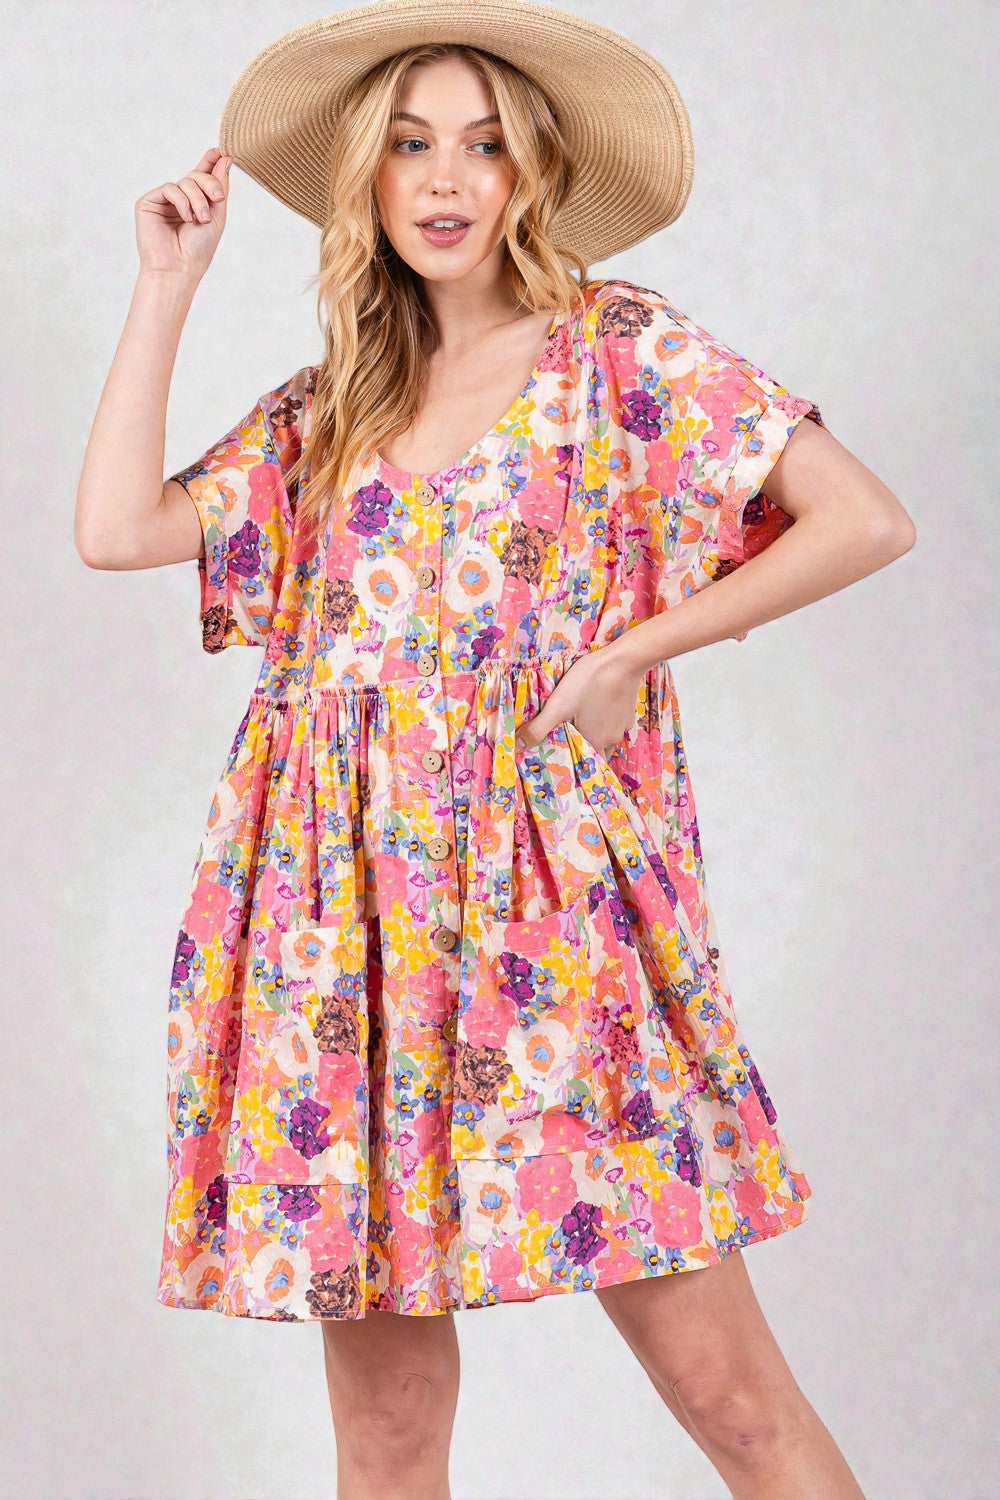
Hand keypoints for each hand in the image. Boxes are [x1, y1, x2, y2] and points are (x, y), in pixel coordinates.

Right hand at [135, 147, 230, 280]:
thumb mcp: (216, 214)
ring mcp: (163, 201)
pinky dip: (182, 201)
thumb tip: (224, 157)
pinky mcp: (149, 202)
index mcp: (194, 203)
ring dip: (198, 199)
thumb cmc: (198, 249)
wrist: (180, 268)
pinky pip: (170, 188)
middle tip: (218, 199)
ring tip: (202, 219)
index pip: (201, 177)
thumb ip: (219, 186)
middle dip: (210, 184)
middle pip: (196, 176)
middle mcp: (178, 200)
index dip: (210, 163)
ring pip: (185, 181)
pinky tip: (187, 218)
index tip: (221, 152)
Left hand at [515, 641, 645, 757]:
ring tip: (581, 725)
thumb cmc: (589, 682)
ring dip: (595, 735)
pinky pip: (616, 724)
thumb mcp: (558, 705)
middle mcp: (612, 740)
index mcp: (595, 742)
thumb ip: (538, 728)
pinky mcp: (630, 713)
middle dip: (583, 748)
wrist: (623, 660)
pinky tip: (598, 709)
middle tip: (569, 739)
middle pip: (597, 753)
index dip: (573, 763)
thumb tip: (517, 748)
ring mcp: (623, 727)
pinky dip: (607, 721)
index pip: (585, 765)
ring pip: (607, 739)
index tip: (562, 759)